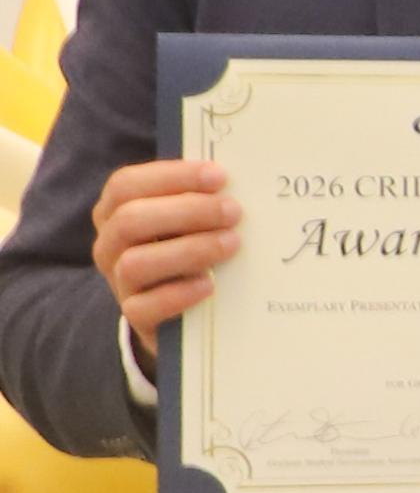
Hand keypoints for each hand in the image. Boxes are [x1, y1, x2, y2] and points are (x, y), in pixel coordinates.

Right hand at [87, 157, 239, 346]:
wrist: (180, 311)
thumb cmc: (188, 250)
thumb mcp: (188, 221)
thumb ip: (200, 199)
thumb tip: (236, 177)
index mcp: (115, 212)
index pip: (126, 184)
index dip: (171, 176)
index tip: (218, 175)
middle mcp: (109, 246)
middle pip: (130, 220)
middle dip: (186, 211)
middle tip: (233, 211)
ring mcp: (119, 282)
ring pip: (136, 262)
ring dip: (188, 250)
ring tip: (231, 243)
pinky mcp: (136, 317)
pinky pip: (144, 307)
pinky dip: (178, 294)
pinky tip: (209, 286)